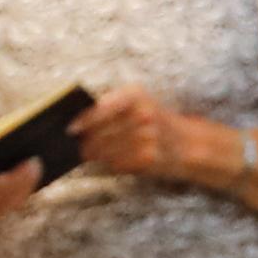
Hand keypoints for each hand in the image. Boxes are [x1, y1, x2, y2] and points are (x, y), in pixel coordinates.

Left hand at [74, 87, 216, 186]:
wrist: (189, 144)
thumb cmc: (155, 121)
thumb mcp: (137, 103)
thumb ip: (108, 108)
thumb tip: (74, 122)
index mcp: (136, 95)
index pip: (100, 108)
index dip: (81, 120)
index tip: (68, 129)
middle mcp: (142, 114)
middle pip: (99, 132)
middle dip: (85, 140)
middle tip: (74, 145)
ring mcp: (146, 138)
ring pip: (104, 150)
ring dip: (93, 154)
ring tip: (87, 153)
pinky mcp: (147, 159)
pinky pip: (116, 163)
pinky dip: (110, 163)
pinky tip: (109, 160)